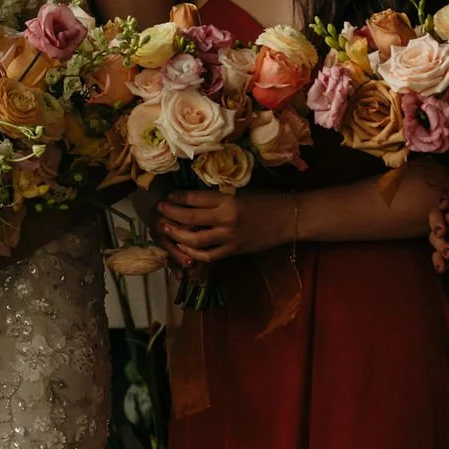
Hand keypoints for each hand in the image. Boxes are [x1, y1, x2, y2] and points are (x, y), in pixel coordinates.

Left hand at [155, 187, 296, 267]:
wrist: (287, 219)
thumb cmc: (265, 201)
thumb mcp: (240, 193)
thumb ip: (218, 198)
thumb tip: (192, 200)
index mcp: (227, 200)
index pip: (194, 198)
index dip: (177, 198)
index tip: (168, 197)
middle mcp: (226, 219)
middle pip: (189, 218)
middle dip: (171, 214)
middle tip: (160, 211)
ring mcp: (229, 238)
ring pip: (195, 240)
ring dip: (177, 234)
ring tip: (167, 229)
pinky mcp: (233, 251)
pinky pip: (208, 255)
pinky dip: (193, 252)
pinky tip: (184, 247)